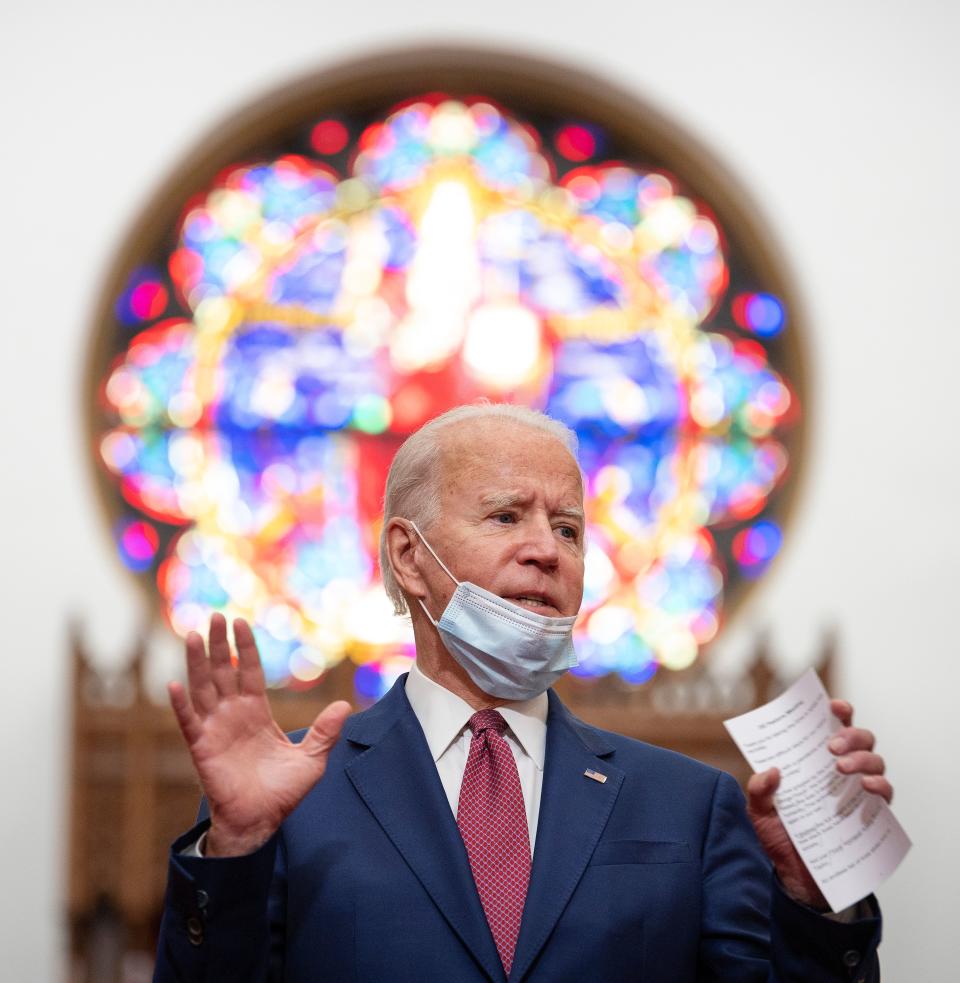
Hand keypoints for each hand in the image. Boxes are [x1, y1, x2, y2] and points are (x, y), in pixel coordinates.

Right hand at [167, 614, 351, 856]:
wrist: (261, 823)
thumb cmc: (282, 793)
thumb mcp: (312, 759)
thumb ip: (325, 732)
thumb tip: (345, 706)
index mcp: (256, 713)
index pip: (248, 672)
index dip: (244, 648)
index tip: (240, 622)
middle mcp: (233, 715)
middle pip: (223, 671)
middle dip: (218, 644)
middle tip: (214, 616)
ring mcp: (215, 729)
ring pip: (203, 688)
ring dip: (197, 662)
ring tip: (193, 635)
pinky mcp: (202, 748)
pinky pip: (189, 722)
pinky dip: (181, 703)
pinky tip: (174, 684)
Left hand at [745, 699, 892, 908]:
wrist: (797, 878)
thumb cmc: (779, 836)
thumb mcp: (759, 812)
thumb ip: (759, 791)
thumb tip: (772, 770)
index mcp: (814, 759)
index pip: (832, 726)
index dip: (837, 711)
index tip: (833, 706)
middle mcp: (840, 770)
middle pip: (860, 738)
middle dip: (850, 735)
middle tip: (831, 747)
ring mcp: (858, 790)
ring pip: (875, 760)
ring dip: (862, 758)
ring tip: (841, 768)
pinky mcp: (871, 815)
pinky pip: (886, 793)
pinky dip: (879, 785)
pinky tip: (865, 786)